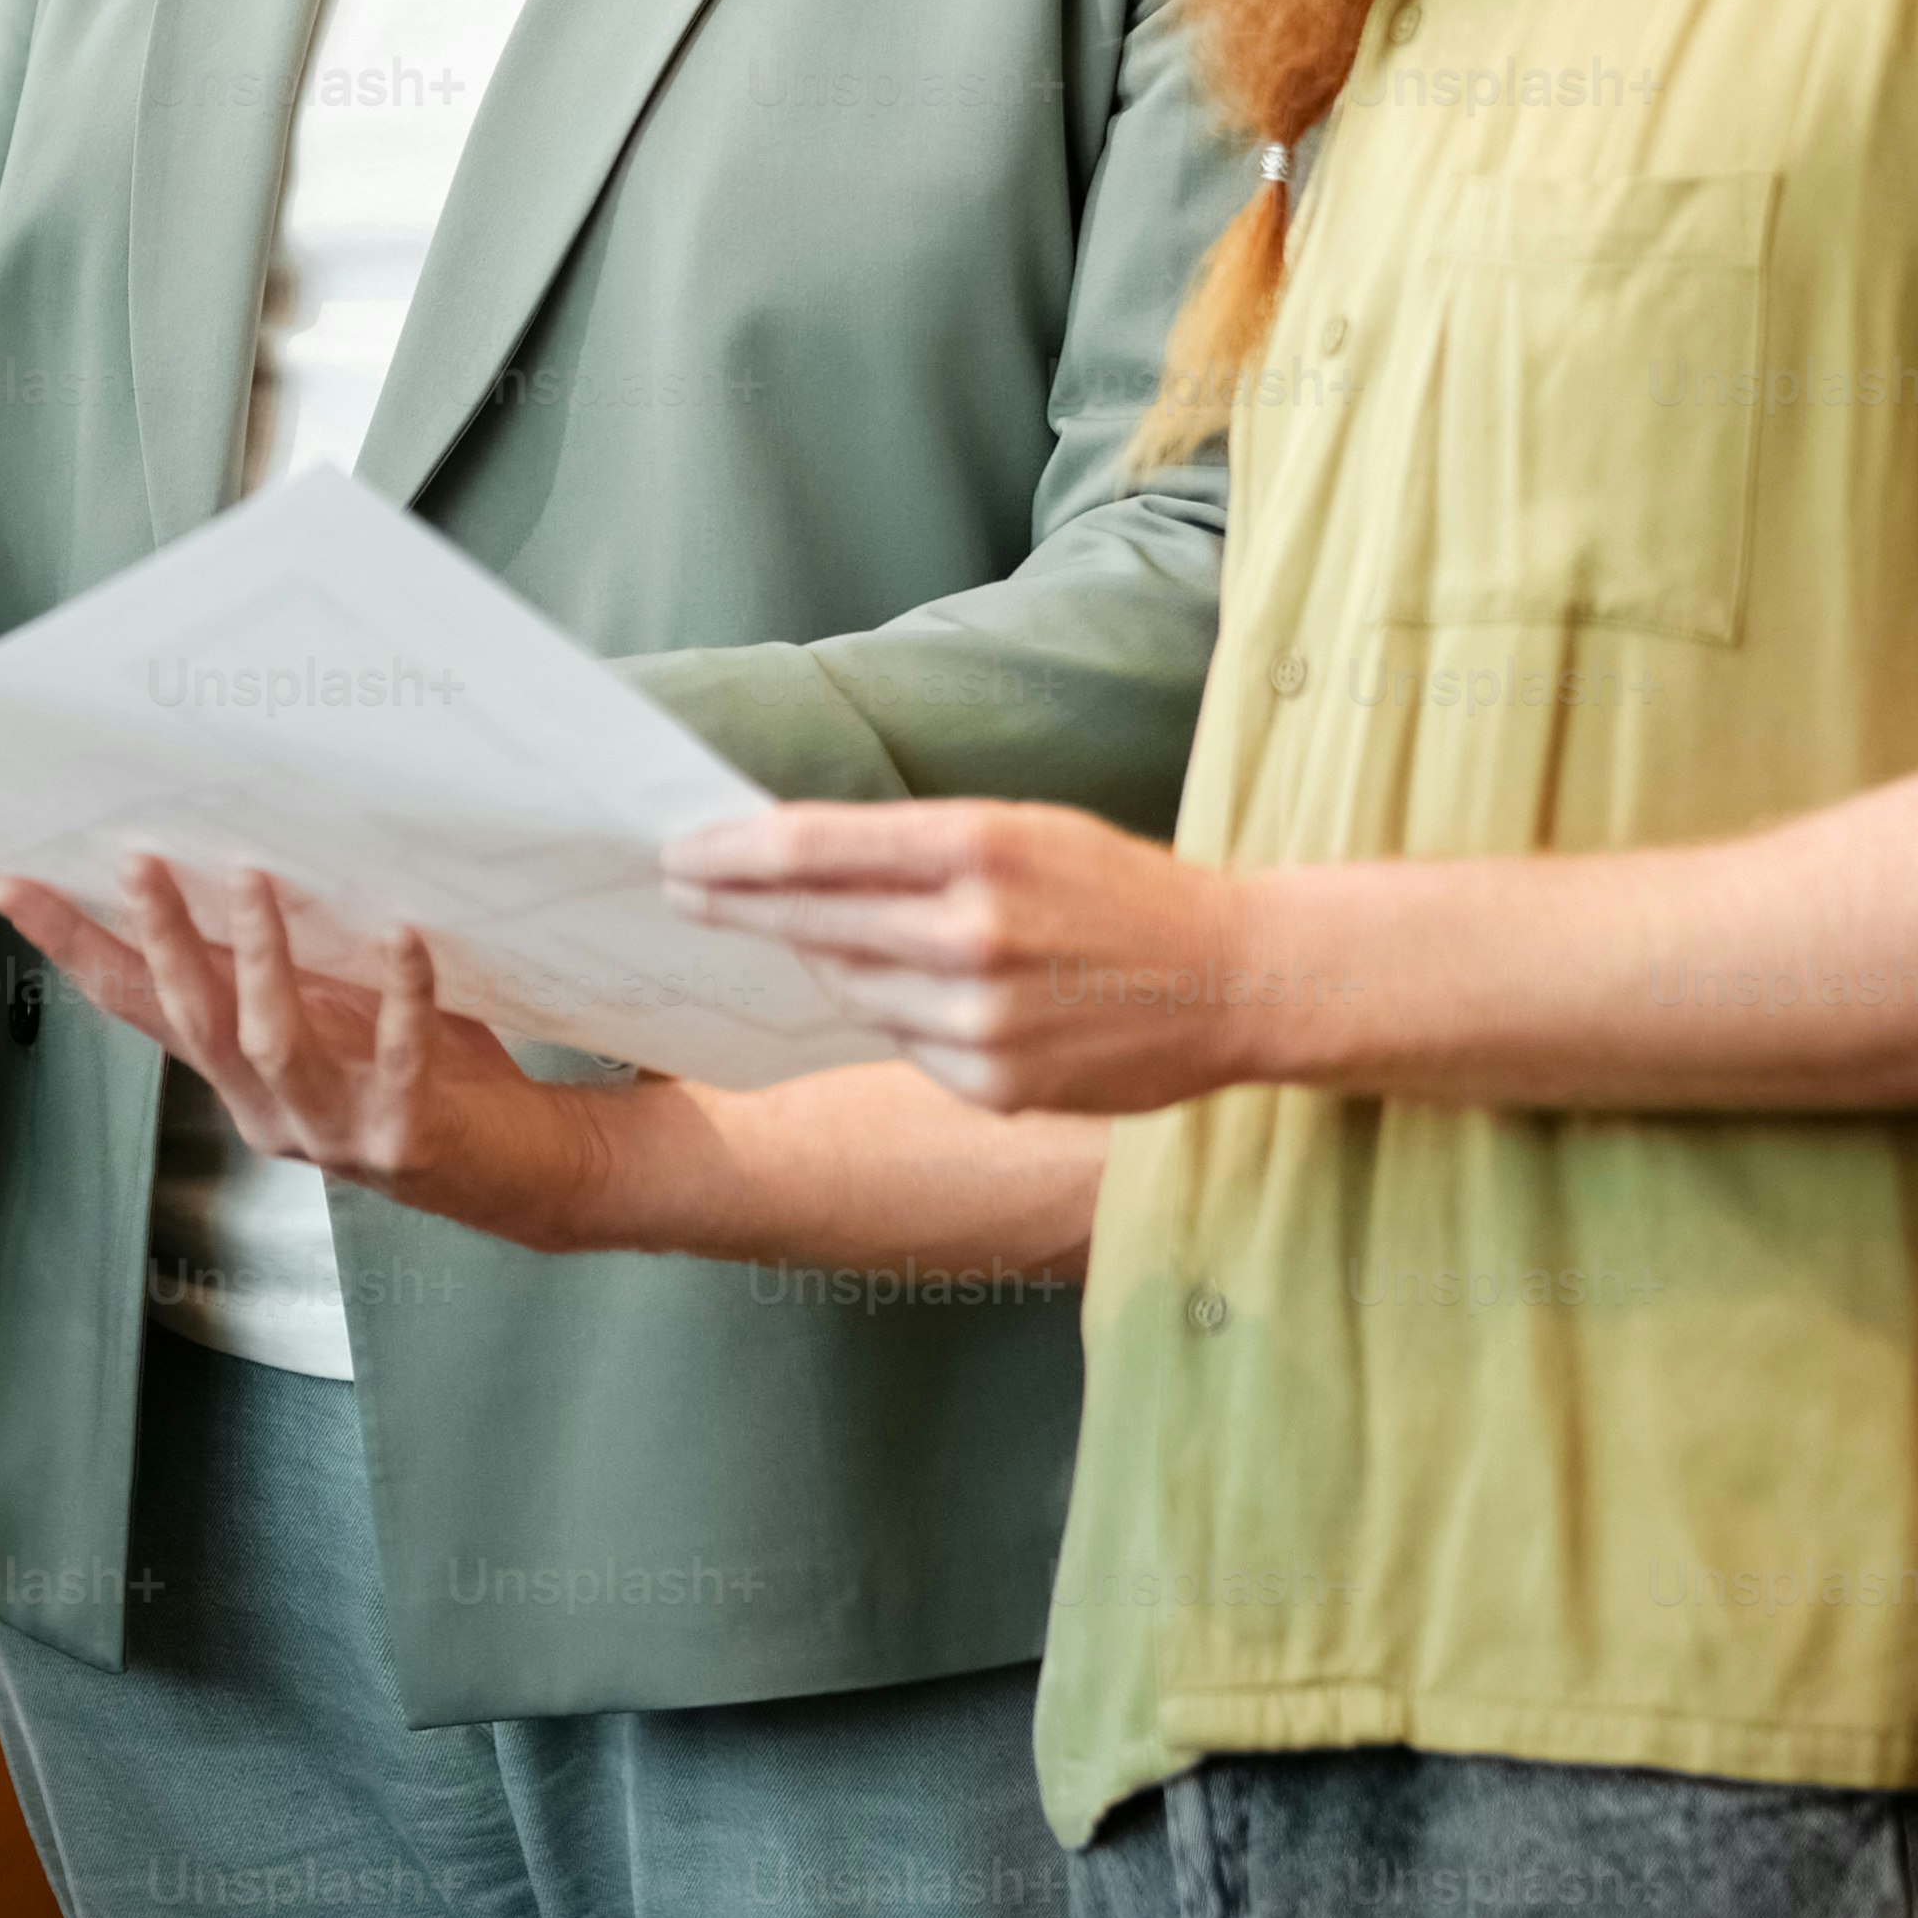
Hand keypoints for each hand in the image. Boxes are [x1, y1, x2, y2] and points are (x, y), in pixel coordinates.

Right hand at [0, 857, 629, 1254]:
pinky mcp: (404, 1140)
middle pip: (190, 1019)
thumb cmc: (427, 1076)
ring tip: (251, 878)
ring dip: (259, 959)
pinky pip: (398, 1058)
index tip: (13, 885)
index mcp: (238, 1075)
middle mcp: (268, 1110)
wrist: (524, 1169)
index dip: (73, 948)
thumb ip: (281, 961)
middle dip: (158, 938)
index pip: (138, 1006)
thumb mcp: (334, 1008)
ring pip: (270, 1041)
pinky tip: (403, 936)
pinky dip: (400, 996)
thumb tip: (225, 858)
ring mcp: (332, 1131)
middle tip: (137, 860)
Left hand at [667, 800, 1293, 1112]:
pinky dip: (905, 1019)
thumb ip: (919, 850)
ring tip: (877, 943)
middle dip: (738, 906)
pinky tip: (950, 1001)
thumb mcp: (1027, 832)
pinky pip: (906, 1046)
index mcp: (980, 847)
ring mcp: (981, 1019)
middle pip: (811, 921)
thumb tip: (796, 864)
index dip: (733, 852)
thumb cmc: (1121, 892)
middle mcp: (972, 932)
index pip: (815, 848)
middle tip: (684, 890)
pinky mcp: (994, 1085)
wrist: (1237, 980)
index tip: (680, 850)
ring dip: (836, 965)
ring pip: (853, 989)